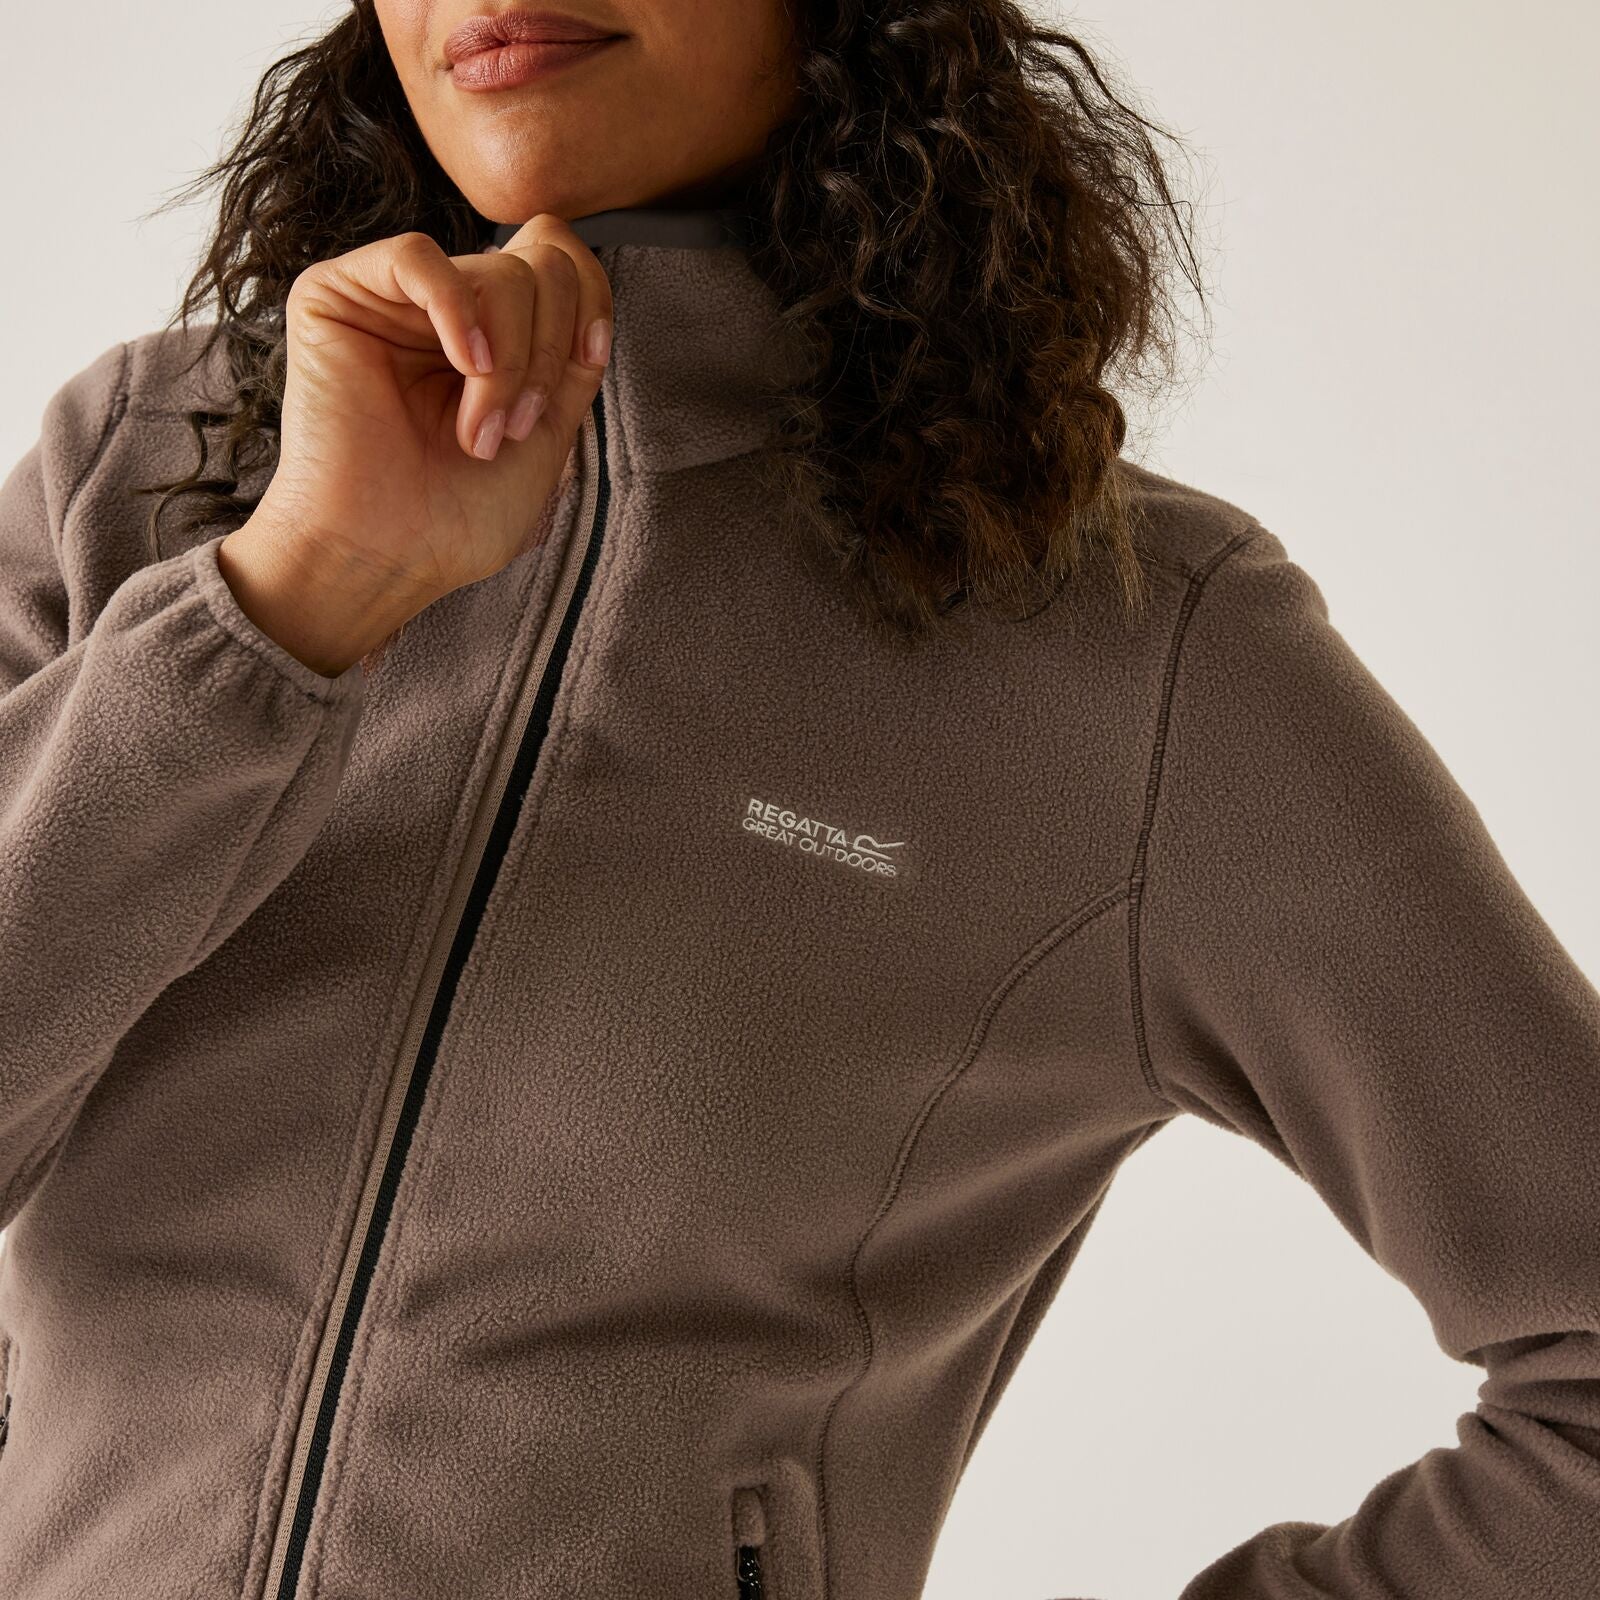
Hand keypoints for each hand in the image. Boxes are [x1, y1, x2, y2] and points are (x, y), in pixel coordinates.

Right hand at [247, 213, 613, 607]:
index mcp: (496, 338)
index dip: (591, 299)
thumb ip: (571, 360)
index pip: (561, 264)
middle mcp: (447, 313)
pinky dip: (458, 310)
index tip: (589, 357)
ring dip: (507, 361)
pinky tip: (464, 365)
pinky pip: (417, 256)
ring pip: (492, 269)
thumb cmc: (458, 515)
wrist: (387, 557)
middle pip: (539, 268)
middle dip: (545, 352)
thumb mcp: (549, 434)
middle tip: (514, 430)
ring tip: (480, 433)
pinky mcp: (335, 298)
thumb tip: (586, 286)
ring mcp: (392, 302)